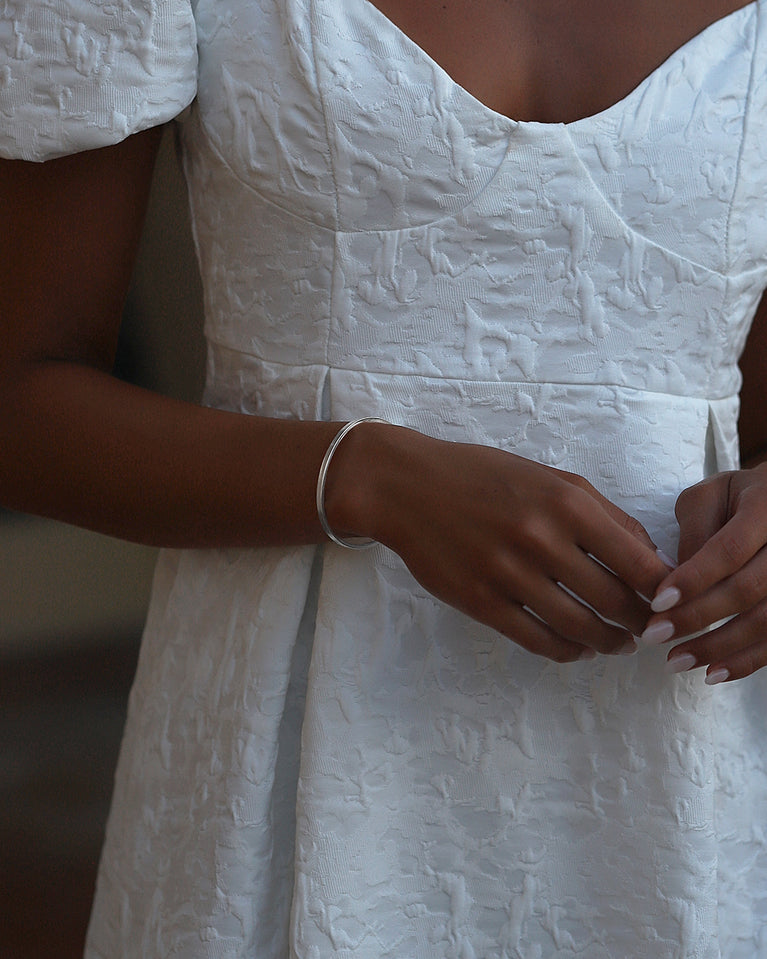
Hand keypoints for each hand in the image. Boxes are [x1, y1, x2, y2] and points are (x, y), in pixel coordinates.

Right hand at [334, 426, 669, 662]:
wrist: (408, 487)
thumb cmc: (485, 477)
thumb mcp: (551, 479)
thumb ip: (604, 515)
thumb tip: (650, 560)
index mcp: (567, 503)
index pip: (640, 561)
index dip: (664, 591)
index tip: (670, 601)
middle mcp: (541, 539)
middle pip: (615, 601)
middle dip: (640, 623)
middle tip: (646, 629)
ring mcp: (508, 574)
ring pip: (579, 628)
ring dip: (608, 643)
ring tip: (617, 643)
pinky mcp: (480, 602)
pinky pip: (538, 641)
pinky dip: (567, 652)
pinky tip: (576, 648)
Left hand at [641, 463, 766, 682]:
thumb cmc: (740, 498)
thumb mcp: (711, 496)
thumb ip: (694, 529)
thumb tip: (675, 578)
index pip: (729, 550)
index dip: (693, 580)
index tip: (658, 603)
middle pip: (747, 590)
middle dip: (697, 617)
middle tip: (655, 636)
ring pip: (765, 621)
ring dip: (719, 647)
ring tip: (676, 661)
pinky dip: (747, 662)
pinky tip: (714, 673)